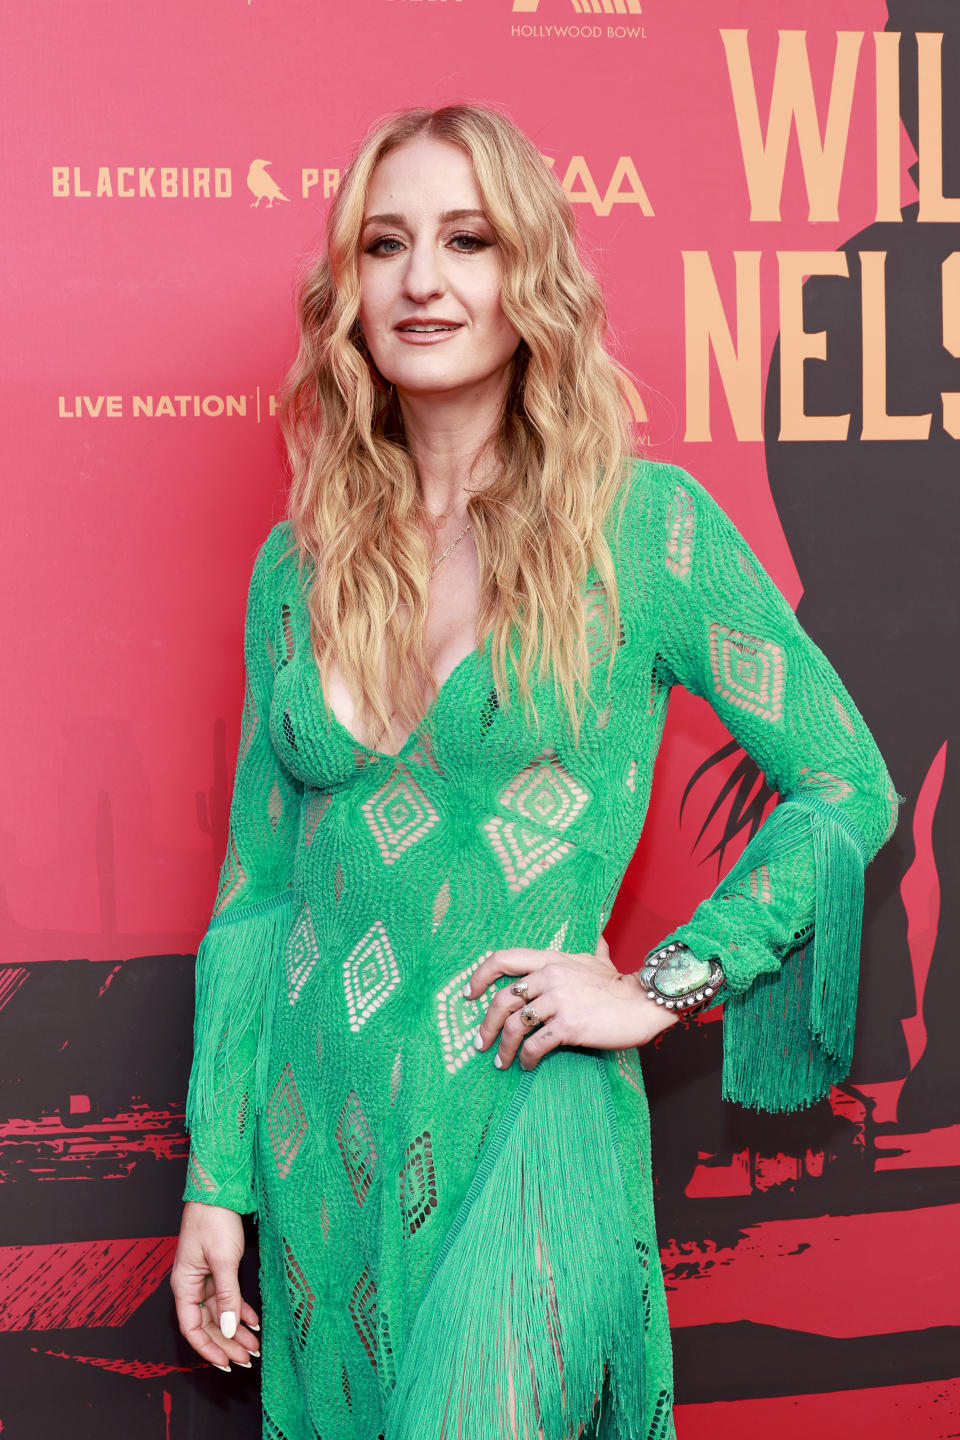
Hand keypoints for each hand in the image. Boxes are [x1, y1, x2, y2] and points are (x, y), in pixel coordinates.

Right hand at [171, 1201, 260, 1371]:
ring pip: (220, 1314)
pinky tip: (254, 1321)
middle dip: (227, 1343)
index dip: (208, 1348)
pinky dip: (240, 1311)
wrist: (218, 1190)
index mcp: (184, 1285)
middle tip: (247, 1359)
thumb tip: (228, 1329)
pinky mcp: (218, 1269)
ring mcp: (205, 1278)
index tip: (226, 1362)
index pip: (192, 1328)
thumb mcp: (223, 1259)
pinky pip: (228, 1298)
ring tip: (254, 1346)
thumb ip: (227, 1295)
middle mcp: (192, 1285)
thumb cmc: (213, 1219)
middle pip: (208, 1325)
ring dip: (236, 1330)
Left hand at [464, 933, 679, 1070]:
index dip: (480, 976)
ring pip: (516, 1025)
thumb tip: (598, 938)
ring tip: (501, 1062)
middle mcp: (550, 977)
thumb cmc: (620, 984)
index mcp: (550, 959)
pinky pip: (536, 1045)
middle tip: (480, 1043)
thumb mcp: (598, 959)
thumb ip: (590, 950)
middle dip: (486, 1025)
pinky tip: (528, 1065)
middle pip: (502, 999)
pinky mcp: (569, 1026)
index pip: (503, 959)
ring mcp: (559, 1001)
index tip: (469, 994)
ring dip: (503, 1048)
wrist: (645, 1002)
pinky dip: (527, 1058)